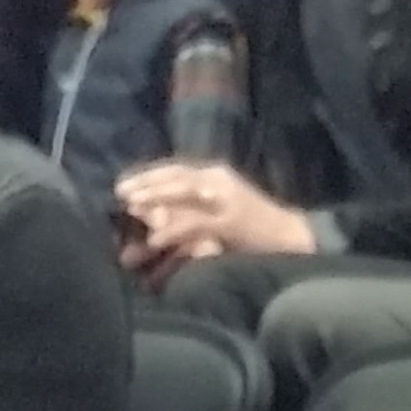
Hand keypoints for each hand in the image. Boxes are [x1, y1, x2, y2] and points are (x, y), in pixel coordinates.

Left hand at [115, 160, 314, 267]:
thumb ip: (189, 222)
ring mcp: (225, 198)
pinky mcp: (231, 220)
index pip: (176, 171)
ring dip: (155, 199)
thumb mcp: (217, 221)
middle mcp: (218, 180)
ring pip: (183, 193)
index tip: (123, 184)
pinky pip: (195, 223)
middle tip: (119, 192)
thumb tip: (153, 232)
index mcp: (215, 176)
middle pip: (175, 176)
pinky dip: (173, 229)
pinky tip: (155, 236)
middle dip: (146, 184)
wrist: (292, 239)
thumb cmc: (253, 235)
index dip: (149, 176)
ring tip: (131, 208)